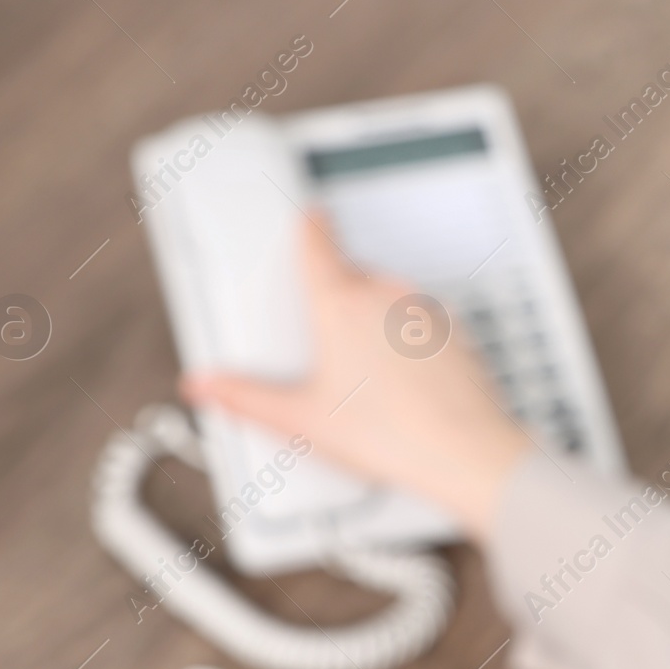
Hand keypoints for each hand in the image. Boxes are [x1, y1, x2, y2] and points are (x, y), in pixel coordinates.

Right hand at [181, 215, 530, 541]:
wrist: (464, 453)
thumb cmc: (389, 434)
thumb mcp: (300, 419)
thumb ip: (246, 397)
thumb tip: (205, 386)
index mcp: (340, 303)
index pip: (318, 242)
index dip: (309, 226)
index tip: (309, 215)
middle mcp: (386, 294)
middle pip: (353, 276)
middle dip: (338, 300)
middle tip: (329, 348)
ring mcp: (426, 311)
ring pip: (391, 299)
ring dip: (377, 320)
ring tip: (370, 375)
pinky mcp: (457, 332)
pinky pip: (424, 324)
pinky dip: (412, 340)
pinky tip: (407, 381)